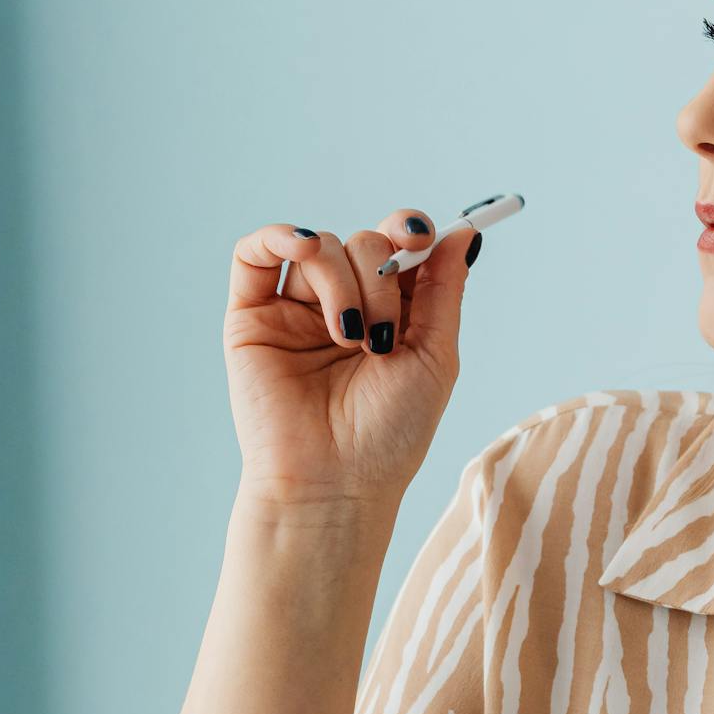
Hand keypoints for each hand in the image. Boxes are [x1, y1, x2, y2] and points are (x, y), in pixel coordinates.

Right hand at [223, 208, 479, 518]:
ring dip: (344, 282)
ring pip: (320, 248)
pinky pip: (255, 254)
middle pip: (362, 243)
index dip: (408, 229)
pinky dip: (279, 237)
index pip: (395, 246)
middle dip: (380, 279)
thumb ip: (444, 289)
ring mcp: (294, 310)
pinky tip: (303, 249)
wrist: (335, 484)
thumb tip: (462, 232)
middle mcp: (340, 304)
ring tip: (352, 338)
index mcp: (387, 311)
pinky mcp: (250, 317)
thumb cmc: (389, 435)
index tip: (418, 237)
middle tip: (385, 333)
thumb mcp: (435, 356)